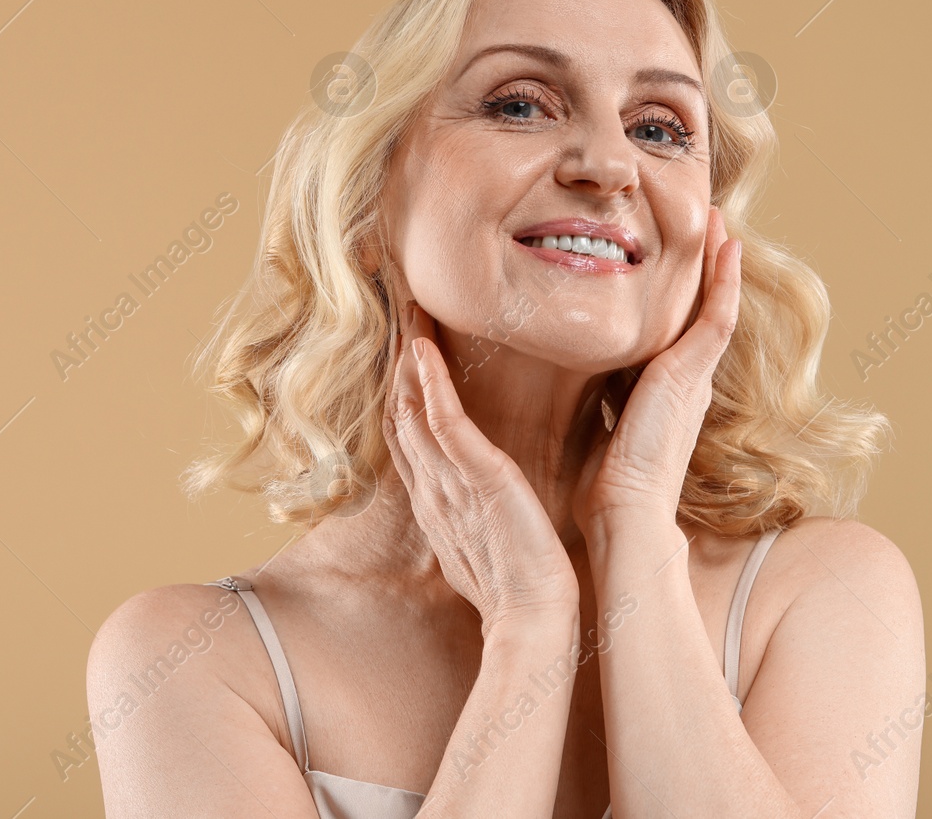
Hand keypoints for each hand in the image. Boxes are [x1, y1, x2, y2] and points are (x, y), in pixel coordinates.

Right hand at [383, 300, 580, 634]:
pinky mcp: (478, 479)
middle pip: (400, 415)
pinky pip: (445, 423)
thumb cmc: (522, 586)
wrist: (534, 620)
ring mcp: (448, 484)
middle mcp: (431, 489)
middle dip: (397, 365)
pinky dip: (431, 384)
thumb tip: (491, 495)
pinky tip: (422, 349)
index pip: (408, 437)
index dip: (402, 393)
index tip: (405, 352)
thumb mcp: (491, 540)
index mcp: (435, 502)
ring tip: (407, 311)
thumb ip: (483, 511)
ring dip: (408, 360)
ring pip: (413, 410)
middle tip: (399, 313)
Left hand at [572, 207, 742, 528]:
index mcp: (665, 395)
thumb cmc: (604, 487)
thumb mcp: (597, 427)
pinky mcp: (694, 374)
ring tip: (715, 219)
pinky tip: (728, 245)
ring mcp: (694, 376)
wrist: (623, 514)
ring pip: (714, 304)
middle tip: (703, 224)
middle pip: (699, 311)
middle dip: (703, 268)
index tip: (669, 261)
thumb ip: (593, 401)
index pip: (674, 333)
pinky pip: (718, 316)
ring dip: (716, 261)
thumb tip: (564, 381)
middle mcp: (687, 381)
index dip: (678, 296)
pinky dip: (726, 281)